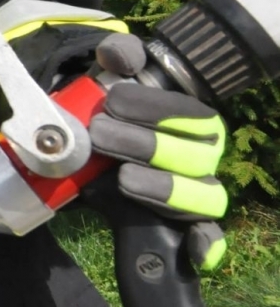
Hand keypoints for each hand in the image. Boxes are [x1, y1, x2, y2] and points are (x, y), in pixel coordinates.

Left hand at [90, 33, 229, 270]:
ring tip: (120, 176)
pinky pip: (208, 237)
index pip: (193, 116)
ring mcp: (196, 192)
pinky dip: (206, 244)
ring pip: (200, 195)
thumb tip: (118, 53)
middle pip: (192, 156)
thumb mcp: (113, 83)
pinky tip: (196, 253)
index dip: (156, 108)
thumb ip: (120, 58)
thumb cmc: (115, 116)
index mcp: (196, 123)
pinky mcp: (185, 225)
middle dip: (144, 144)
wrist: (99, 154)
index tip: (112, 101)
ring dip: (161, 187)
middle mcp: (203, 158)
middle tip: (100, 134)